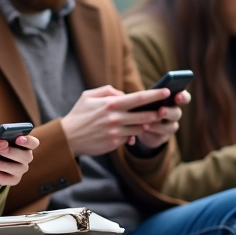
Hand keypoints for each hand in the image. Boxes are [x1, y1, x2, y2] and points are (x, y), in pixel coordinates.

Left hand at [0, 134, 38, 187]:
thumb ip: (1, 138)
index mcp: (26, 145)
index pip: (33, 143)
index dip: (28, 141)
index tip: (18, 139)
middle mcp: (26, 158)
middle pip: (26, 157)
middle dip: (12, 153)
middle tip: (0, 150)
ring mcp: (21, 170)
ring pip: (16, 169)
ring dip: (0, 164)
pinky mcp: (14, 180)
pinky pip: (6, 179)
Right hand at [62, 85, 179, 155]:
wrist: (68, 138)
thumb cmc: (79, 115)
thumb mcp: (88, 96)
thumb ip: (107, 91)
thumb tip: (124, 94)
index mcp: (110, 104)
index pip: (139, 98)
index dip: (155, 95)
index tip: (166, 92)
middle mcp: (115, 118)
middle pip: (145, 115)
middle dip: (157, 113)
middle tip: (163, 111)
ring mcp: (116, 132)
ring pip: (140, 128)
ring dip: (144, 125)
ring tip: (143, 121)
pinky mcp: (115, 143)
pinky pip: (130, 138)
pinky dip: (131, 135)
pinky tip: (125, 132)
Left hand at [135, 91, 187, 150]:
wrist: (140, 126)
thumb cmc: (143, 107)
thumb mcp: (143, 100)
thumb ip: (142, 96)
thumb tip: (122, 92)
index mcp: (172, 101)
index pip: (184, 98)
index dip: (183, 97)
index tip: (178, 95)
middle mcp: (174, 113)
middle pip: (177, 112)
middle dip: (169, 111)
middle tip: (161, 111)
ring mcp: (170, 126)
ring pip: (170, 126)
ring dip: (159, 125)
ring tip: (147, 123)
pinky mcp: (163, 137)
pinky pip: (160, 135)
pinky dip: (152, 131)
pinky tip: (143, 128)